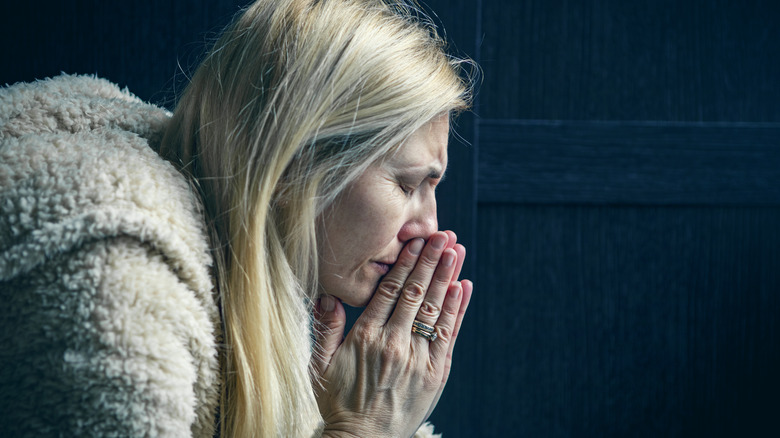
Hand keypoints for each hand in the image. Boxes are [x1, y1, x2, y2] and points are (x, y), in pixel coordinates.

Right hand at [313, 231, 471, 437]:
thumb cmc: (339, 403)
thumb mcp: (320, 366)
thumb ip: (325, 329)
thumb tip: (327, 296)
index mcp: (366, 338)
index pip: (390, 290)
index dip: (405, 263)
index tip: (416, 241)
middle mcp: (395, 344)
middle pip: (416, 293)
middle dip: (432, 261)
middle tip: (444, 235)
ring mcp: (418, 359)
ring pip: (435, 309)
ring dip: (448, 277)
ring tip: (457, 251)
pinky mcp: (436, 374)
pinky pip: (449, 334)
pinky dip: (457, 309)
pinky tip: (464, 287)